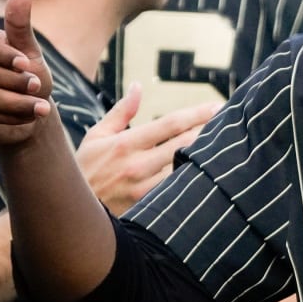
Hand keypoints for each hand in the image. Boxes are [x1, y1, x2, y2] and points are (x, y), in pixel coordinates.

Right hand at [0, 0, 52, 145]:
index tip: (26, 63)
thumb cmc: (27, 73)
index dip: (0, 54)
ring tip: (42, 108)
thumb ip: (21, 23)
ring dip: (16, 105)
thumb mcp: (29, 49)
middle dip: (13, 83)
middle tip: (39, 88)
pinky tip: (28, 121)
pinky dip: (9, 122)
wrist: (27, 109)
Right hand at [77, 83, 219, 214]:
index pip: (170, 124)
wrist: (69, 214)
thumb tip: (139, 87)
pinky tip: (212, 175)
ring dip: (207, 157)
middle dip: (210, 131)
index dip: (198, 114)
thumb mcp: (96, 138)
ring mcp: (143, 188)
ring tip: (230, 146)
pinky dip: (195, 181)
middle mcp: (136, 165)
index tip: (218, 106)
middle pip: (185, 144)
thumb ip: (121, 113)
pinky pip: (177, 191)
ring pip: (185, 169)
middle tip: (233, 122)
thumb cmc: (83, 171)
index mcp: (125, 143)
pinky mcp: (146, 208)